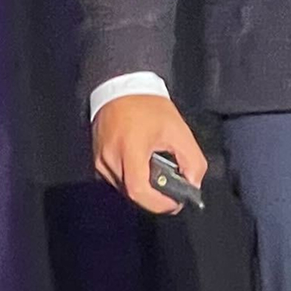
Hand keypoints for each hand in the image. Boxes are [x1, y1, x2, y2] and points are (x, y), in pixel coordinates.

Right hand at [92, 94, 208, 216]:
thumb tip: (193, 186)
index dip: (158, 203)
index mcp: (130, 149)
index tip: (174, 202)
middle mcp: (110, 158)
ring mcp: (101, 161)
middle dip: (155, 196)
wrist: (121, 87)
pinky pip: (117, 181)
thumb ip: (192, 161)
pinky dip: (132, 180)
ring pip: (125, 190)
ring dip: (144, 188)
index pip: (139, 190)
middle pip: (133, 194)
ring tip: (156, 169)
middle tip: (171, 187)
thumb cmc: (149, 106)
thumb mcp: (179, 130)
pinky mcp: (97, 160)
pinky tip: (142, 164)